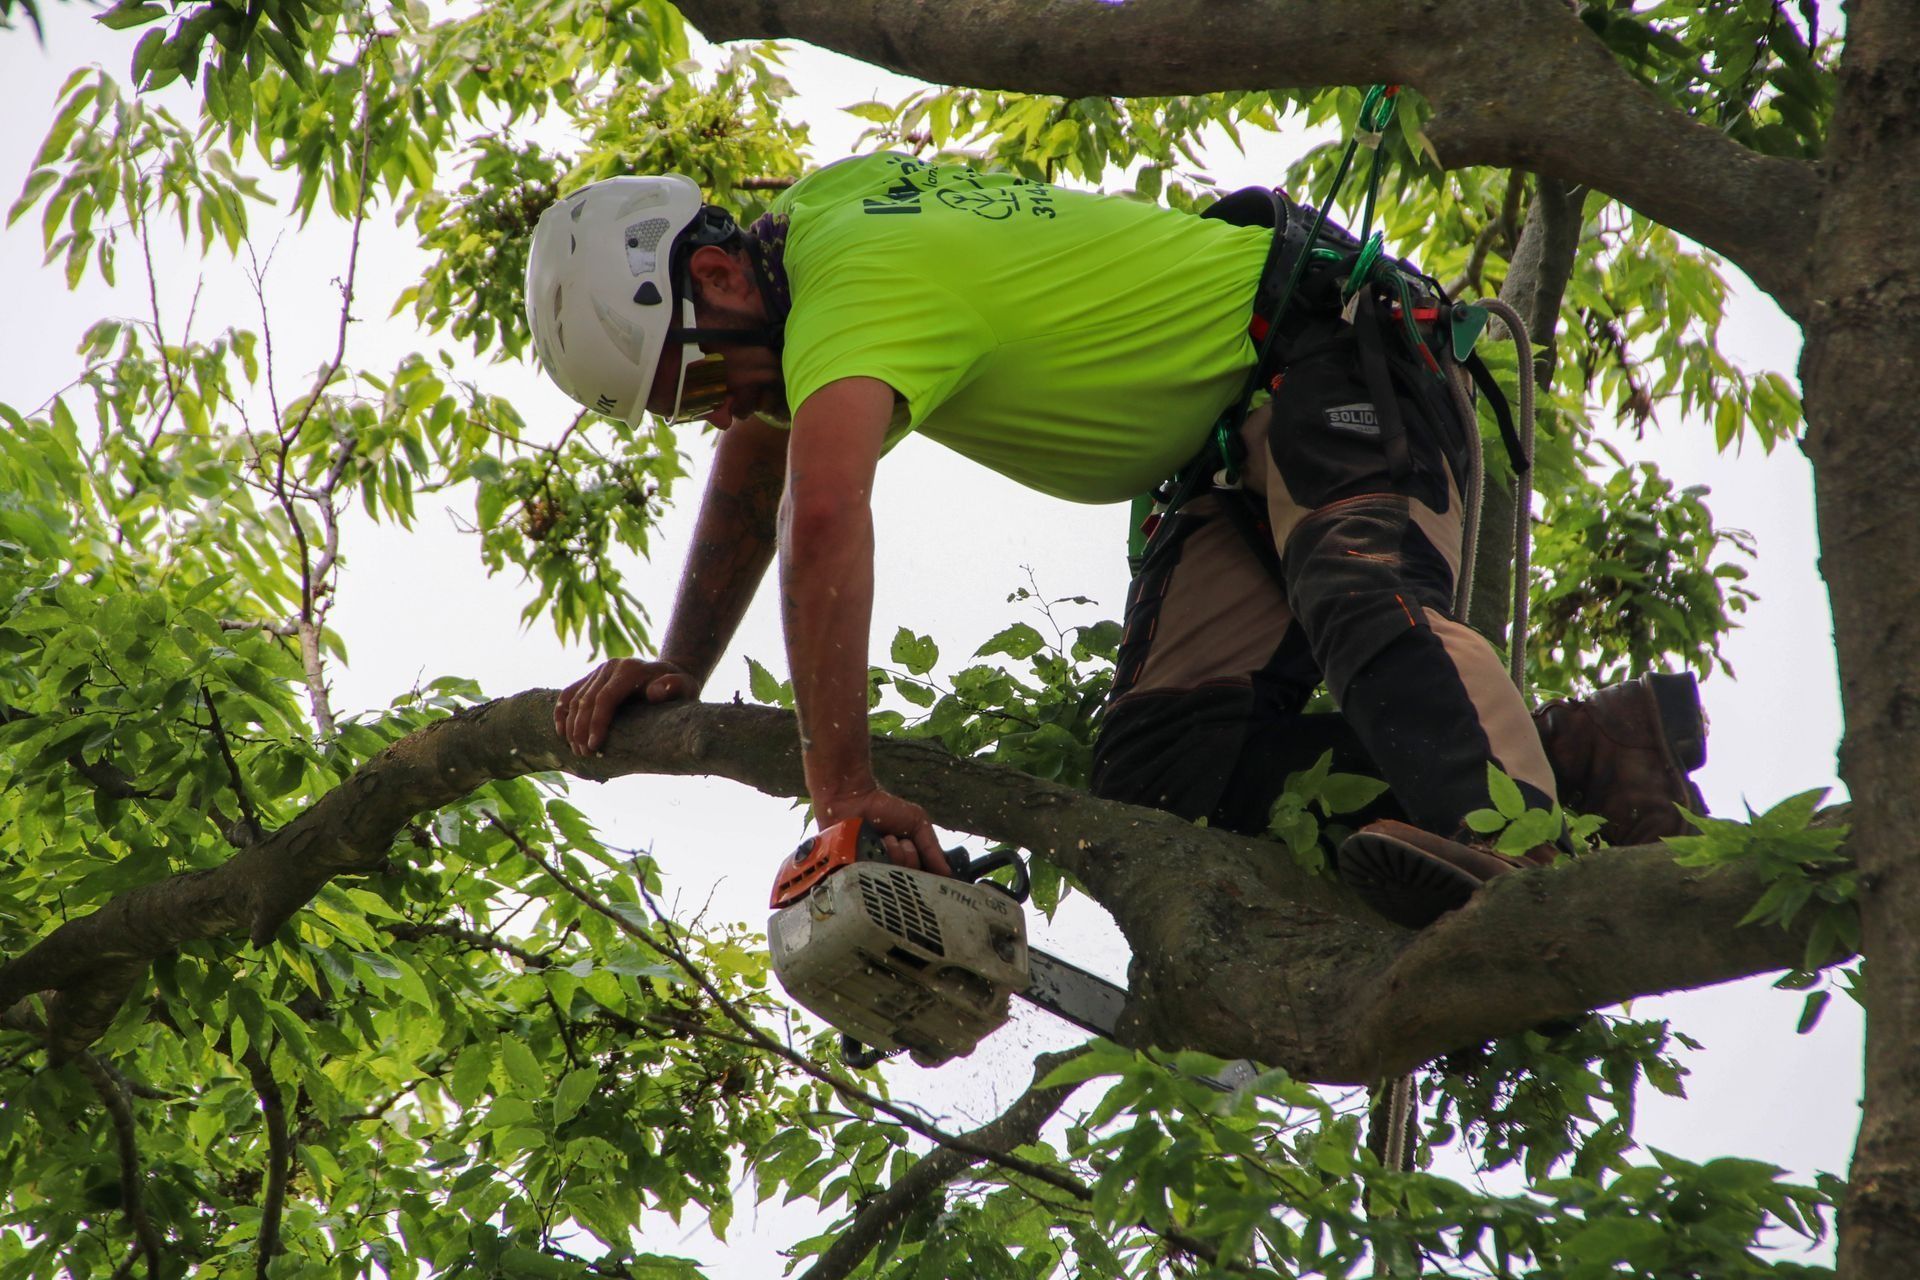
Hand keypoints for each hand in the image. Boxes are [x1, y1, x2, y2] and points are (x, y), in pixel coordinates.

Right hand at [554, 658, 697, 754]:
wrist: (670, 673)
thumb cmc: (679, 686)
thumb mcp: (685, 687)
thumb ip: (674, 687)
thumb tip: (655, 692)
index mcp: (630, 669)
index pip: (605, 698)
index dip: (596, 723)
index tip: (594, 746)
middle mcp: (611, 666)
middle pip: (587, 700)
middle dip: (581, 729)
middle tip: (584, 754)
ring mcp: (599, 670)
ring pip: (575, 698)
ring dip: (571, 725)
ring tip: (576, 749)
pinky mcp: (592, 677)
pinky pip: (570, 692)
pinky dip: (562, 711)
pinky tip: (561, 730)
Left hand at [816, 786, 951, 876]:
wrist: (853, 798)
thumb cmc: (886, 808)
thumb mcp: (917, 823)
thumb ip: (932, 847)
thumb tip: (949, 874)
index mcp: (906, 863)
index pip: (922, 882)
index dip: (928, 876)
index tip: (930, 867)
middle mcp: (888, 872)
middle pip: (909, 882)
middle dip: (909, 857)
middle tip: (901, 840)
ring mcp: (869, 874)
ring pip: (891, 880)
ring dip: (893, 854)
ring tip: (884, 838)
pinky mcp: (851, 873)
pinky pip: (869, 878)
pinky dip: (874, 860)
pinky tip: (870, 845)